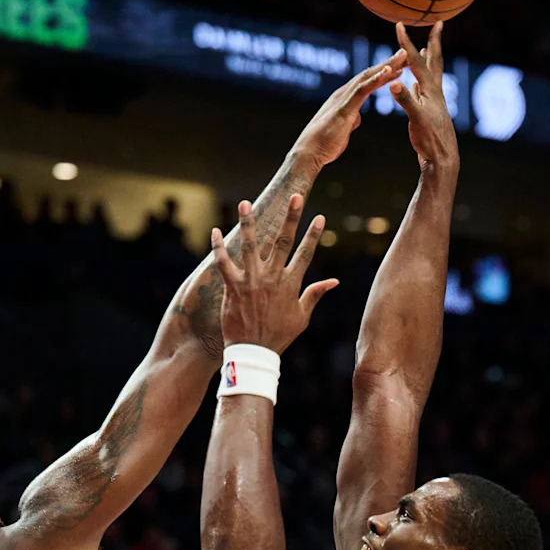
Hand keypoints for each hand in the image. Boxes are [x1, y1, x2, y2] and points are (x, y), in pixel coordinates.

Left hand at [211, 195, 337, 353]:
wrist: (254, 353)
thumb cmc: (278, 336)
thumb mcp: (302, 316)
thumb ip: (315, 294)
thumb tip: (334, 281)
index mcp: (291, 284)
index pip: (306, 253)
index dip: (314, 234)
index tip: (320, 216)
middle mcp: (272, 278)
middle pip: (283, 241)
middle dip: (291, 217)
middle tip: (295, 195)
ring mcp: (252, 281)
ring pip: (250, 245)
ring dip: (248, 222)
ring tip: (245, 202)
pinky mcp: (233, 287)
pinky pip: (223, 262)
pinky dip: (218, 247)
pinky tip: (214, 231)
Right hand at [292, 52, 407, 167]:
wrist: (309, 153)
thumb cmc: (324, 145)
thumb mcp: (342, 130)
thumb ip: (350, 120)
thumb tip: (356, 118)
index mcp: (344, 99)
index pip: (367, 81)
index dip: (384, 73)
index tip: (400, 67)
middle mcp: (343, 94)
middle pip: (369, 74)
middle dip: (389, 63)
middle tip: (405, 53)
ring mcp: (343, 98)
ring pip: (368, 77)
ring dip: (386, 65)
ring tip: (402, 56)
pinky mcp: (344, 107)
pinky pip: (362, 90)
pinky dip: (376, 79)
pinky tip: (389, 71)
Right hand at [389, 21, 458, 170]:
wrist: (442, 159)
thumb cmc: (430, 140)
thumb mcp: (416, 119)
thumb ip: (405, 100)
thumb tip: (394, 83)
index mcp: (430, 90)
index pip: (416, 61)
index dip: (406, 43)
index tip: (399, 25)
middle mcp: (435, 91)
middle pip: (434, 60)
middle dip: (434, 41)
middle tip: (438, 23)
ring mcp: (434, 101)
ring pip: (431, 74)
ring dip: (428, 59)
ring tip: (428, 47)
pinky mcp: (431, 112)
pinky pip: (425, 90)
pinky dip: (421, 81)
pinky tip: (418, 82)